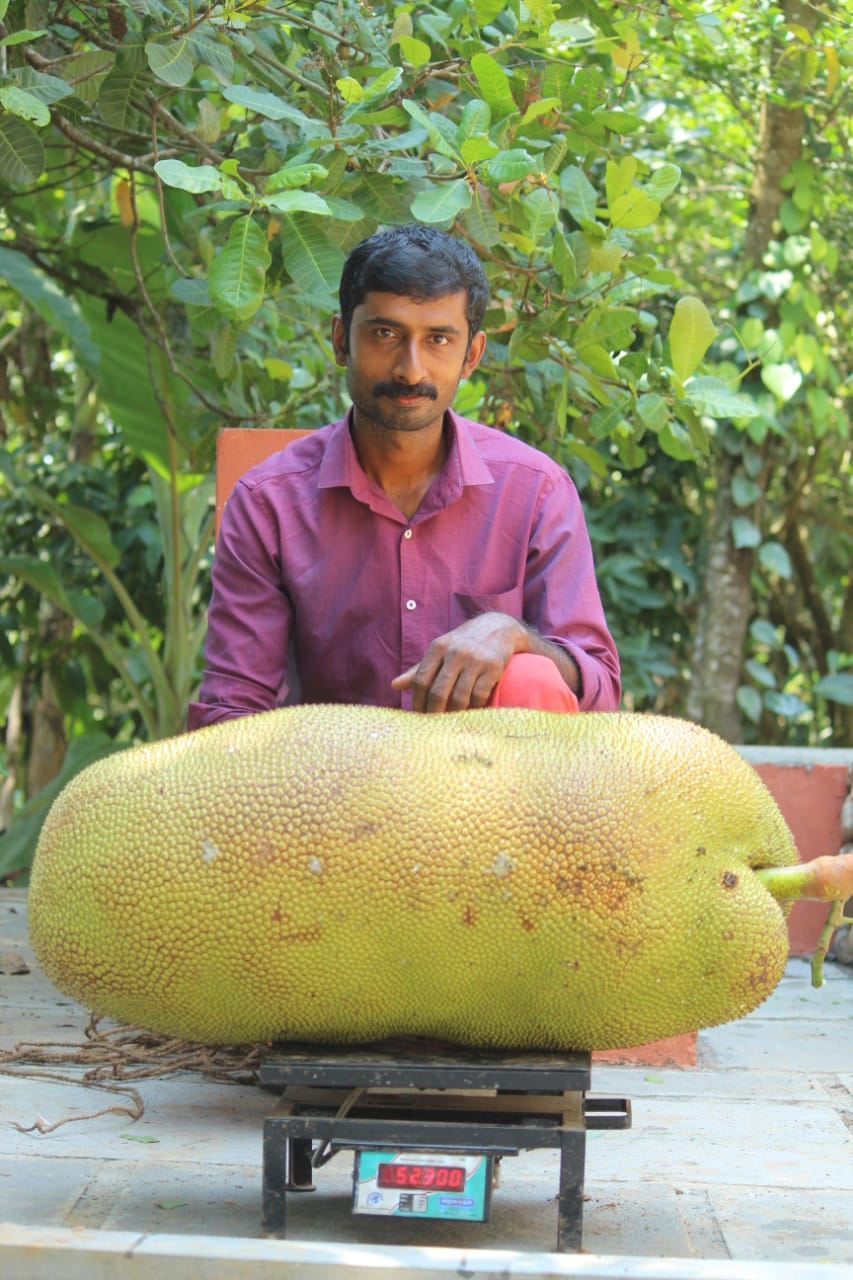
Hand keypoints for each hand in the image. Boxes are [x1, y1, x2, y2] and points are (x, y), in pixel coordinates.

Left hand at [391, 612, 527, 712]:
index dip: (417, 701)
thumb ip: (419, 669)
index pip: (421, 680)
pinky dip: (473, 708)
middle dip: (433, 712)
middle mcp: (455, 652)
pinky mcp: (493, 667)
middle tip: (433, 725)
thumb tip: (394, 685)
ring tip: (450, 722)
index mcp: (438, 647)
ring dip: (453, 713)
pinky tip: (470, 712)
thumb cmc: (463, 643)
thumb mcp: (440, 650)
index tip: (418, 716)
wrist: (498, 627)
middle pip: (437, 691)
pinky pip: (479, 696)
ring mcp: (475, 660)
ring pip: (459, 697)